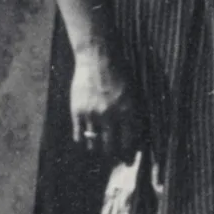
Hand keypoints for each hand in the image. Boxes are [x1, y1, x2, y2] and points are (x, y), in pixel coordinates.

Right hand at [70, 46, 142, 162]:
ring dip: (97, 149)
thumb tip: (136, 134)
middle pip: (111, 147)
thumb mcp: (133, 92)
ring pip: (94, 144)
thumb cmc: (119, 73)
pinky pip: (79, 136)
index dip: (128, 151)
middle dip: (113, 155)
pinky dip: (83, 141)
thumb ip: (133, 113)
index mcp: (128, 111)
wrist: (97, 58)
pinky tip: (87, 139)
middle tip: (114, 156)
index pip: (129, 141)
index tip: (128, 155)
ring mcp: (92, 114)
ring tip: (99, 148)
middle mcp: (111, 115)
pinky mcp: (77, 112)